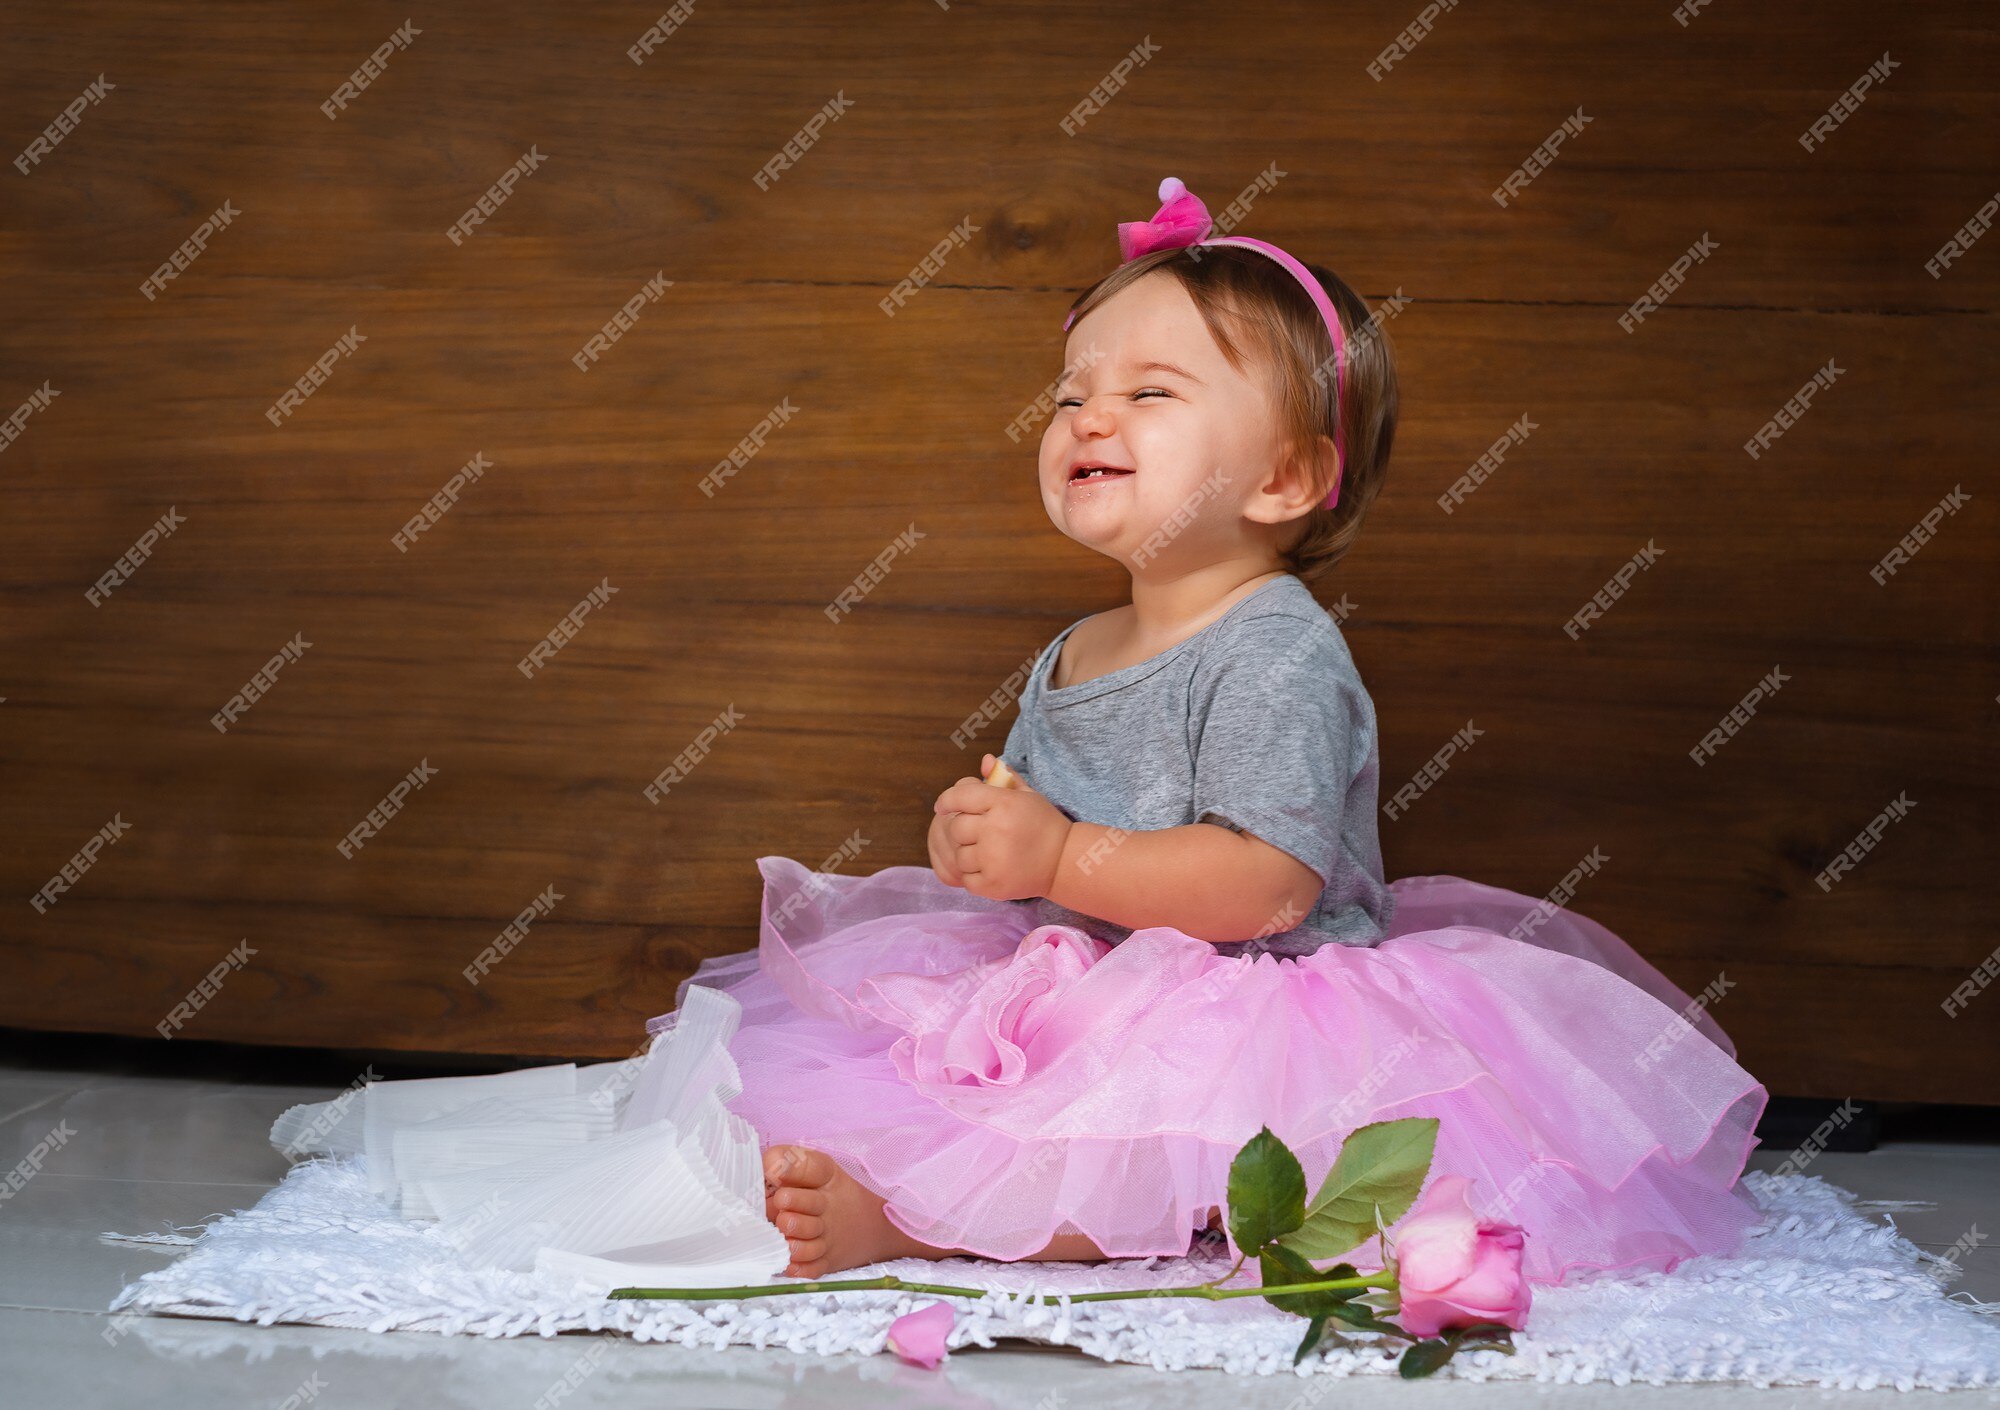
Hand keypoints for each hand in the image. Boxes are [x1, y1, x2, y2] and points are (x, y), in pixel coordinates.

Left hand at [930, 755, 1071, 899]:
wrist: (1064, 862)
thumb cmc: (1043, 825)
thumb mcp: (1028, 795)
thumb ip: (1005, 777)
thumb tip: (986, 760)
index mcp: (1004, 803)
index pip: (960, 796)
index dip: (947, 800)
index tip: (942, 807)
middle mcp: (996, 829)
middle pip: (956, 827)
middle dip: (962, 830)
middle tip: (975, 833)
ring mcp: (994, 859)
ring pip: (959, 855)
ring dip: (968, 854)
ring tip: (987, 853)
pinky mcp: (993, 885)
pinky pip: (966, 879)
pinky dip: (974, 876)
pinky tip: (990, 869)